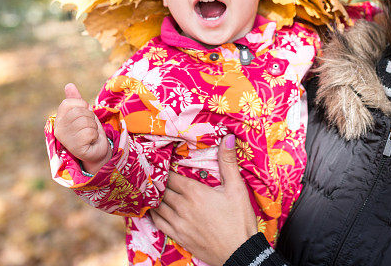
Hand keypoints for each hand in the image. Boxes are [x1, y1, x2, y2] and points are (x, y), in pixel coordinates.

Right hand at [53, 83, 109, 174]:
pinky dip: (94, 136)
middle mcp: (58, 129)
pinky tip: (90, 142)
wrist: (97, 151)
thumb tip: (69, 85)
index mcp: (58, 120)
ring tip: (90, 135)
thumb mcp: (83, 113)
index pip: (69, 102)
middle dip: (90, 118)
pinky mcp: (75, 147)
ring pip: (85, 121)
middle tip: (88, 128)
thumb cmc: (89, 130)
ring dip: (93, 127)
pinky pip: (89, 132)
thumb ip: (76, 100)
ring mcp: (65, 139)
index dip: (82, 107)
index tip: (84, 117)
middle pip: (79, 111)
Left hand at [151, 135, 257, 265]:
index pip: (170, 176)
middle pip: (162, 189)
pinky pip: (158, 222)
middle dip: (157, 181)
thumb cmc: (239, 220)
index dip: (164, 168)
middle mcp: (182, 206)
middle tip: (153, 173)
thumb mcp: (237, 188)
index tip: (160, 162)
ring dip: (153, 196)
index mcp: (195, 192)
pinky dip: (152, 213)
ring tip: (151, 188)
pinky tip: (152, 209)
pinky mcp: (178, 237)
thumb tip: (229, 137)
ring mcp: (178, 223)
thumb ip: (228, 162)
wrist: (240, 252)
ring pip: (157, 205)